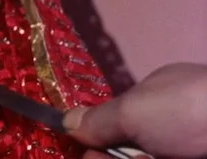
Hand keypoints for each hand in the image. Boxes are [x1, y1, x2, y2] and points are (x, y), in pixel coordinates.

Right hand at [63, 63, 206, 157]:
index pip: (111, 124)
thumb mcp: (134, 110)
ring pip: (139, 158)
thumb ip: (98, 119)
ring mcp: (180, 152)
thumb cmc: (189, 111)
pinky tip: (151, 157)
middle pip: (120, 151)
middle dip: (105, 158)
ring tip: (147, 158)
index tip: (83, 149)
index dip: (93, 141)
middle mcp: (166, 132)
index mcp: (154, 103)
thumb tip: (65, 121)